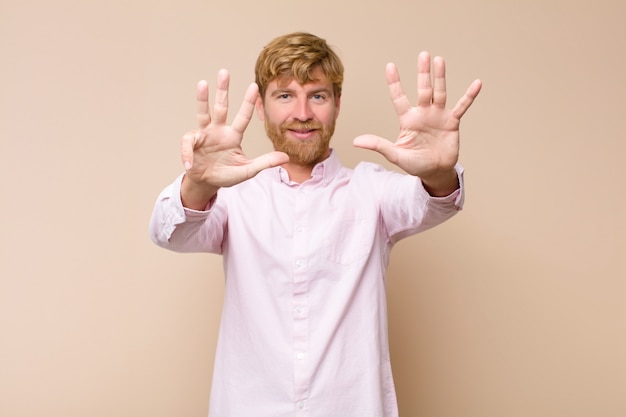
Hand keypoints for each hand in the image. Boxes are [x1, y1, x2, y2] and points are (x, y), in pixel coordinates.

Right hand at [180, 70, 288, 207]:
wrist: (207, 183)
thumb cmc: (226, 174)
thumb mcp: (248, 170)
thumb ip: (265, 162)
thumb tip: (286, 157)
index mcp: (233, 136)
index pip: (243, 116)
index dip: (248, 102)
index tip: (254, 86)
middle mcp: (219, 130)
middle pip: (221, 106)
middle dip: (223, 90)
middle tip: (224, 71)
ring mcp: (204, 134)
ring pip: (203, 113)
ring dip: (202, 99)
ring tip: (202, 83)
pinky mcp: (191, 143)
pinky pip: (188, 144)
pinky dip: (187, 153)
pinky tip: (188, 162)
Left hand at [353, 52, 481, 193]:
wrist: (434, 172)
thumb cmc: (414, 164)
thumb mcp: (395, 155)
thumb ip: (378, 145)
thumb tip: (356, 141)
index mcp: (408, 120)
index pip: (399, 97)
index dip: (395, 83)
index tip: (390, 66)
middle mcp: (423, 113)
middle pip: (423, 89)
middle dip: (423, 72)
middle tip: (423, 54)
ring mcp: (438, 116)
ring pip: (439, 92)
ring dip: (440, 77)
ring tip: (439, 60)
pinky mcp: (452, 122)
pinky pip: (461, 106)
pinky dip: (469, 96)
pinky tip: (477, 84)